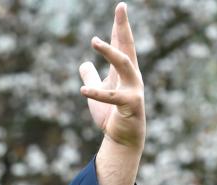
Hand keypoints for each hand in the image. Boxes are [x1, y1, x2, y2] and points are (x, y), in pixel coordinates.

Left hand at [79, 3, 144, 151]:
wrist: (122, 138)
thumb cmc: (111, 114)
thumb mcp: (97, 91)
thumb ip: (92, 76)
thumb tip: (84, 63)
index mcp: (124, 71)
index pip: (122, 44)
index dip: (120, 26)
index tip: (120, 7)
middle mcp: (132, 76)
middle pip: (128, 46)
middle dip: (124, 27)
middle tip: (121, 8)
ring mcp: (133, 89)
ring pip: (124, 64)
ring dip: (109, 52)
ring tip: (94, 40)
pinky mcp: (130, 105)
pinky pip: (112, 96)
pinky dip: (97, 92)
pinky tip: (82, 89)